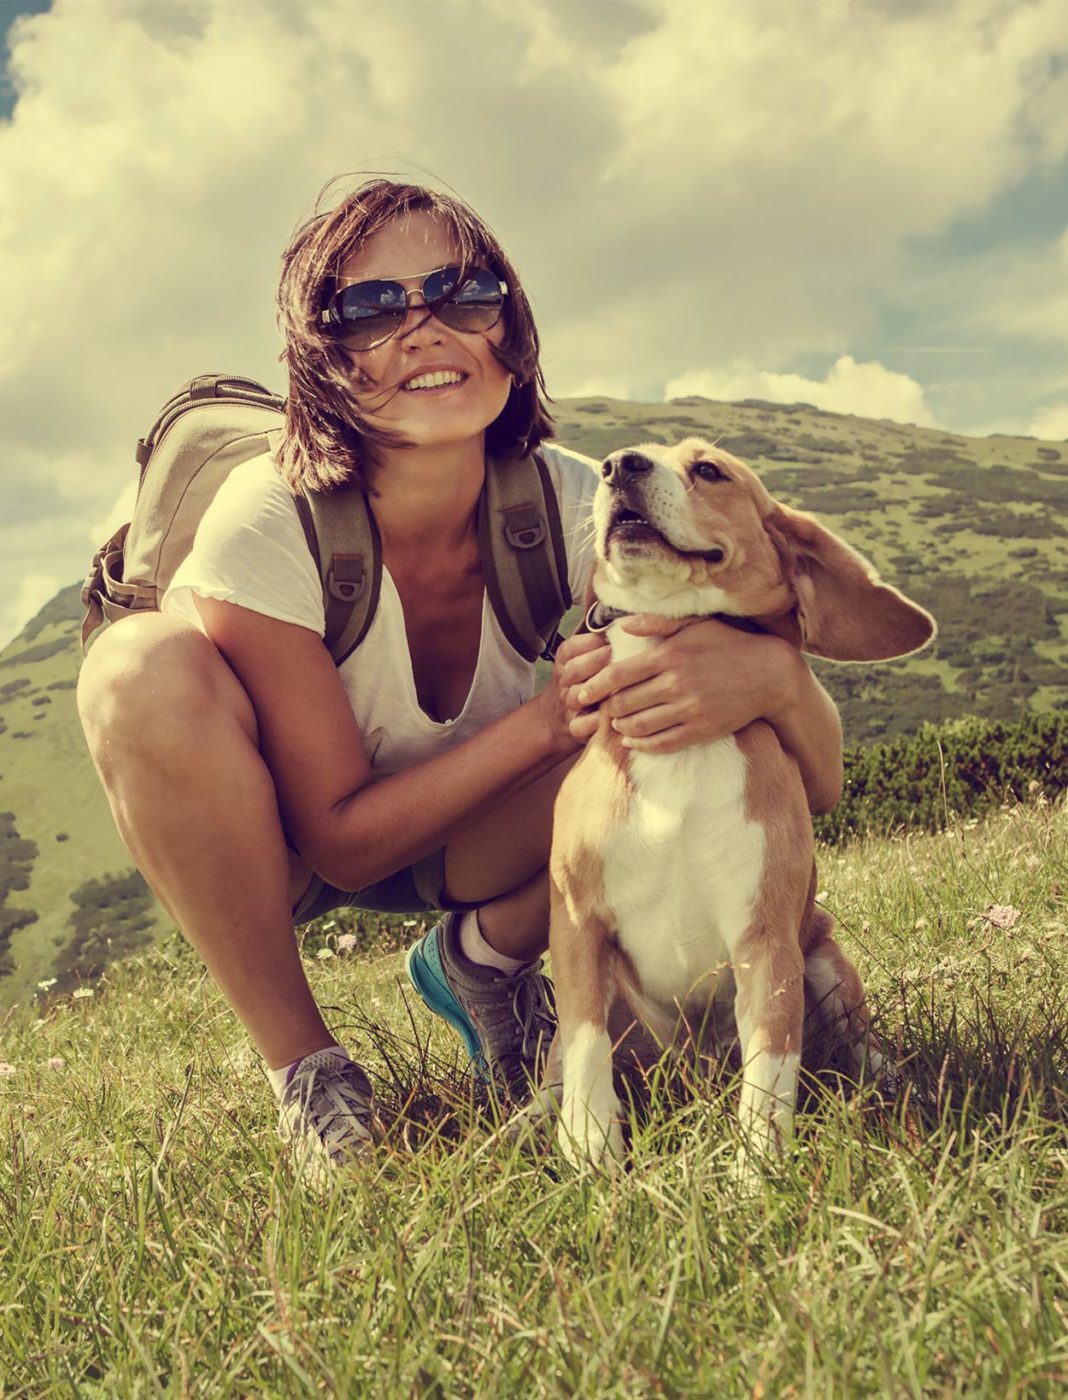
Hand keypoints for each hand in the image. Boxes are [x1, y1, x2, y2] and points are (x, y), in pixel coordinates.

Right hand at [533, 630, 611, 751]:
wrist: (554, 718)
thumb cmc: (579, 679)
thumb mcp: (580, 654)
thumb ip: (595, 634)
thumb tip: (615, 606)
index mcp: (565, 660)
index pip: (570, 647)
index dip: (590, 643)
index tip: (611, 640)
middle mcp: (563, 681)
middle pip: (574, 670)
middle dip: (597, 663)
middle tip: (620, 659)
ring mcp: (567, 705)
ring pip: (578, 696)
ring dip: (599, 692)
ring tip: (621, 687)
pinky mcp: (573, 728)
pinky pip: (581, 726)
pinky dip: (596, 722)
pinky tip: (614, 717)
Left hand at [571, 614, 799, 753]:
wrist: (768, 674)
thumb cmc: (727, 644)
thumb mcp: (694, 625)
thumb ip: (656, 623)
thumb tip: (622, 625)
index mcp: (668, 655)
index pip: (617, 675)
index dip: (594, 686)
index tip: (583, 692)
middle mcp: (675, 683)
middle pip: (623, 703)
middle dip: (606, 708)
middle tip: (599, 709)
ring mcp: (688, 710)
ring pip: (638, 726)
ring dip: (620, 727)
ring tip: (616, 723)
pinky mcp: (701, 731)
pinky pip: (661, 744)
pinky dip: (641, 744)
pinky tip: (633, 740)